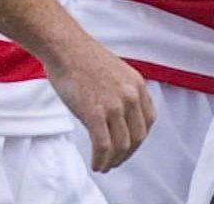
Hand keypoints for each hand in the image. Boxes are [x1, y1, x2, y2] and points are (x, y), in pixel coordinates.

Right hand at [45, 35, 154, 171]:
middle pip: (137, 137)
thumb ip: (122, 92)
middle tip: (116, 161)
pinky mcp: (95, 114)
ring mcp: (114, 105)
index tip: (128, 145)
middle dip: (127, 154)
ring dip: (113, 161)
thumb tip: (118, 116)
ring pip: (121, 146)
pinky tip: (96, 165)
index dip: (139, 138)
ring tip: (104, 166)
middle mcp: (130, 96)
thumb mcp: (115, 71)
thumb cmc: (83, 58)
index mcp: (137, 84)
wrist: (65, 48)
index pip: (149, 120)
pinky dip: (101, 160)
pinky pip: (103, 146)